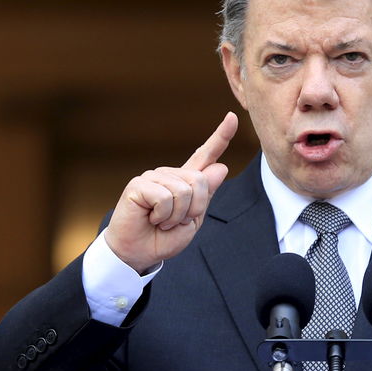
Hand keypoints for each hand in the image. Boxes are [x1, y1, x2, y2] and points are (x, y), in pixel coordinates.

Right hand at [103, 112, 238, 272]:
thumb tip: (221, 166)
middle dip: (194, 209)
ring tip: (162, 221)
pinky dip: (163, 216)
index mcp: (186, 181)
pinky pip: (165, 197)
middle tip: (175, 222)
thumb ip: (206, 194)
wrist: (139, 254)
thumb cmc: (164, 238)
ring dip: (177, 216)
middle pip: (200, 181)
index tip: (232, 117)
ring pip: (184, 191)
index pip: (206, 154)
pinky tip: (151, 219)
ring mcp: (154, 177)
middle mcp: (171, 174)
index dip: (221, 136)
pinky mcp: (139, 184)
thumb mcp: (194, 219)